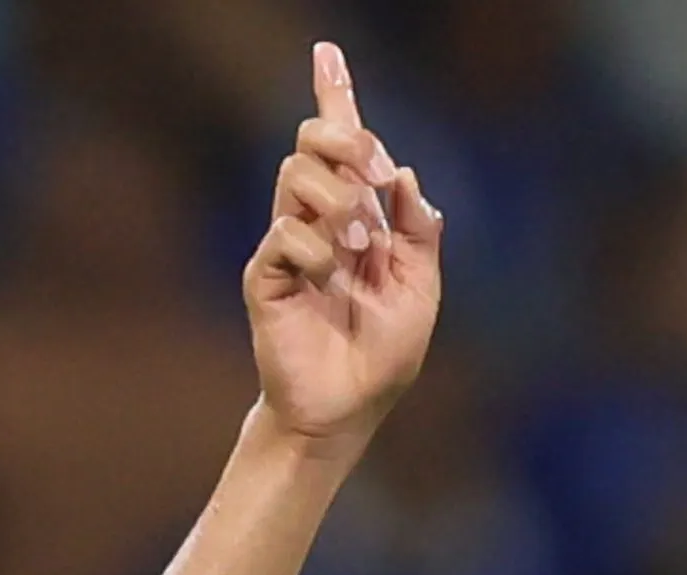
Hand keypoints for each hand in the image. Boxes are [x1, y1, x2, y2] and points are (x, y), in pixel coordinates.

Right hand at [246, 42, 441, 447]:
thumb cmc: (381, 356)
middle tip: (373, 174)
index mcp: (356, 219)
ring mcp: (288, 246)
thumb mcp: (421, 291)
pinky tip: (331, 278)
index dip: (336, 98)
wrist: (346, 410)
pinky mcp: (265, 276)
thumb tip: (406, 177)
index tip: (329, 51)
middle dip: (346, 143)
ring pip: (296, 178)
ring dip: (339, 202)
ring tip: (359, 248)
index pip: (341, 148)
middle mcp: (317, 222)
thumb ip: (418, 235)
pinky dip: (317, 250)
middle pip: (311, 142)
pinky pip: (286, 236)